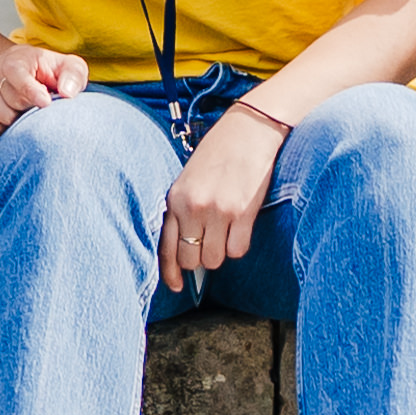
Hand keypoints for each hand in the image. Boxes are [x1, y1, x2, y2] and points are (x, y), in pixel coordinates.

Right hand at [0, 39, 88, 134]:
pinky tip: (14, 119)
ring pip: (3, 118)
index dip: (33, 92)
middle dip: (32, 108)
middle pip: (14, 102)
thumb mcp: (68, 66)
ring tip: (28, 109)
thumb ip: (73, 75)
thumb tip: (67, 93)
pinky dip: (4, 130)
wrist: (20, 69)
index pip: (19, 76)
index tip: (45, 102)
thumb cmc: (47, 70)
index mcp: (15, 59)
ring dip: (20, 120)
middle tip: (42, 103)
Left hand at [158, 95, 286, 282]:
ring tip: (227, 232)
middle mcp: (193, 207)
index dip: (171, 272)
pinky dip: (239, 245)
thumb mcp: (188, 178)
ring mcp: (217, 211)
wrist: (248, 129)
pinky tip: (241, 227)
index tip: (176, 285)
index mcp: (175, 199)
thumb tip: (187, 247)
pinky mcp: (242, 212)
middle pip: (191, 259)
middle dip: (201, 259)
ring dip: (222, 253)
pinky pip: (237, 250)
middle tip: (211, 245)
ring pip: (215, 259)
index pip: (166, 248)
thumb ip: (183, 210)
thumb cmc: (218, 152)